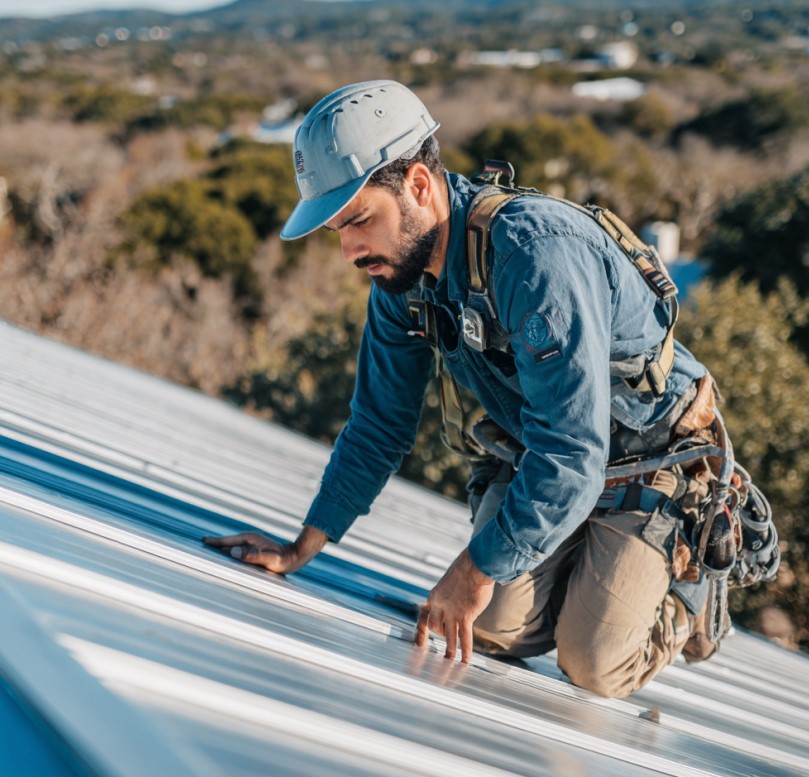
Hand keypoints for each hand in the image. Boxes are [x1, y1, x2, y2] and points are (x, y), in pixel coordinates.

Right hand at [202, 526, 327, 574]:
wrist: (294, 557)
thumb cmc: (282, 560)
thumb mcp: (269, 559)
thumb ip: (253, 555)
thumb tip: (233, 552)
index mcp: (249, 539)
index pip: (227, 540)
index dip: (214, 542)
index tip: (202, 541)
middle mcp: (248, 540)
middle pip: (227, 543)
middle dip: (214, 544)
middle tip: (199, 546)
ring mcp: (250, 545)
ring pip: (231, 547)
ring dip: (220, 549)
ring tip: (207, 552)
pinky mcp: (253, 550)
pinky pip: (237, 551)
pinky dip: (228, 553)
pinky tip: (225, 557)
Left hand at [415, 549, 493, 662]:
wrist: (475, 565)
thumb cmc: (466, 569)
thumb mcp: (451, 580)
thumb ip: (451, 593)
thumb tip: (459, 597)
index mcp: (435, 596)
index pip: (426, 615)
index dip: (425, 627)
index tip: (424, 637)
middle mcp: (440, 605)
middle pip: (435, 627)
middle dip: (441, 634)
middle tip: (448, 641)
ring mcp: (452, 611)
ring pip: (448, 635)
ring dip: (450, 651)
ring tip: (449, 662)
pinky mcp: (466, 615)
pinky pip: (464, 637)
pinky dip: (465, 650)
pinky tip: (466, 660)